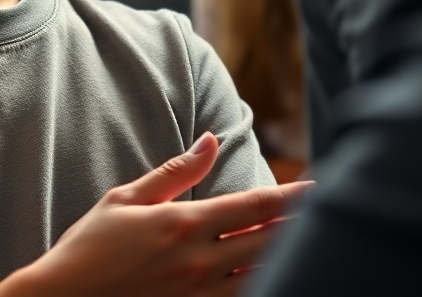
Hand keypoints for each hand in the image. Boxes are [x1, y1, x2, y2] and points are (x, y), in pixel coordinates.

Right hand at [0, 133, 310, 296]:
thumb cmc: (91, 244)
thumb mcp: (126, 198)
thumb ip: (176, 171)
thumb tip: (210, 139)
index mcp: (182, 223)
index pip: (252, 206)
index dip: (290, 196)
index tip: (319, 186)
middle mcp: (198, 260)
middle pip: (268, 241)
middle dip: (301, 224)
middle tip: (331, 210)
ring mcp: (199, 294)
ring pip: (263, 275)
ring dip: (289, 257)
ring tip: (314, 242)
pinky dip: (264, 285)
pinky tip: (278, 275)